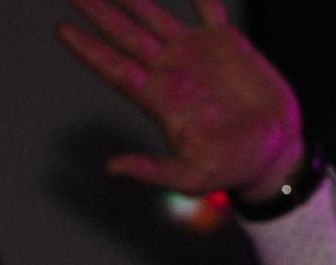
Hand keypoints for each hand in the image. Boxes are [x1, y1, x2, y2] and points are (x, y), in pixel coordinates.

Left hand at [57, 0, 300, 201]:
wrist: (273, 150)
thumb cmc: (231, 168)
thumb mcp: (190, 177)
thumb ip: (151, 170)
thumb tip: (112, 168)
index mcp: (158, 99)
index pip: (114, 68)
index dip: (87, 49)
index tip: (61, 29)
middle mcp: (169, 71)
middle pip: (125, 35)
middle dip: (99, 12)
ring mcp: (195, 53)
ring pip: (155, 15)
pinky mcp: (225, 41)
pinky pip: (207, 6)